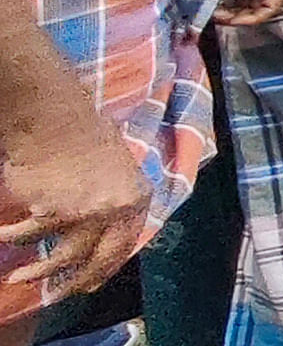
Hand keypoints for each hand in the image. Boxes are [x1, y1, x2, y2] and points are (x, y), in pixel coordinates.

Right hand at [0, 117, 148, 295]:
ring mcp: (86, 214)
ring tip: (18, 279)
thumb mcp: (116, 165)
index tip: (92, 281)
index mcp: (136, 197)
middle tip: (59, 295)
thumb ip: (115, 195)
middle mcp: (116, 210)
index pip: (124, 244)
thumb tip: (105, 222)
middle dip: (77, 282)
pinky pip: (29, 236)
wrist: (54, 119)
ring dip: (38, 272)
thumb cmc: (83, 133)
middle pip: (98, 260)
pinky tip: (1, 236)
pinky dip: (13, 239)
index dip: (107, 267)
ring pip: (61, 257)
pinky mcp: (53, 213)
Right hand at [215, 0, 282, 26]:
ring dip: (240, 18)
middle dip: (232, 17)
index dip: (227, 14)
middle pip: (249, 9)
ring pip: (259, 11)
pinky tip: (238, 18)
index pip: (240, 4)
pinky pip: (270, 8)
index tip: (212, 16)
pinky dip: (254, 17)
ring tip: (224, 19)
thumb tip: (206, 13)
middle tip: (216, 19)